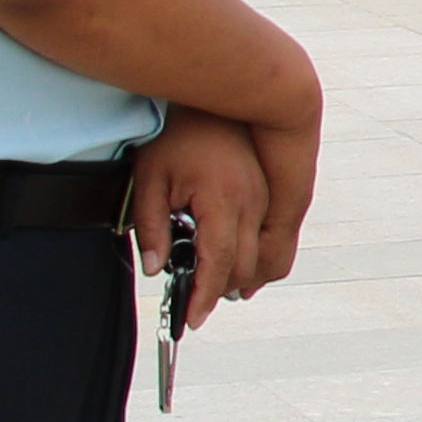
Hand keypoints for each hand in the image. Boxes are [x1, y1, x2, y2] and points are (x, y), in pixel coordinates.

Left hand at [129, 109, 284, 335]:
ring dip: (240, 279)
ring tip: (212, 288)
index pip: (218, 262)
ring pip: (265, 258)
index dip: (205, 295)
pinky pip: (271, 241)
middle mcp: (253, 202)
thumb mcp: (149, 180)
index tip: (192, 317)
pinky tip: (233, 266)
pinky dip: (254, 260)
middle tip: (192, 302)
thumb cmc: (177, 136)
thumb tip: (155, 267)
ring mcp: (266, 199)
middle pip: (245, 267)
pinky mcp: (270, 196)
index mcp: (223, 198)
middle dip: (219, 290)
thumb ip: (151, 227)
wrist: (211, 104)